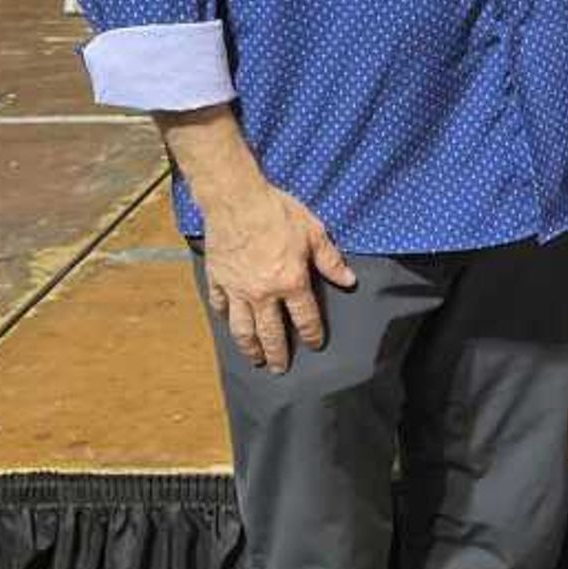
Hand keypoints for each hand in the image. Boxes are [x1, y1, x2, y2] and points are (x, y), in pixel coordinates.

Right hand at [201, 181, 356, 374]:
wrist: (236, 199)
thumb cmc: (278, 212)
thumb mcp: (314, 232)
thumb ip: (330, 260)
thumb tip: (349, 280)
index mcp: (291, 283)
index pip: (305, 318)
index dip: (312, 335)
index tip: (314, 346)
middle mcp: (263, 294)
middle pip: (271, 333)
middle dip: (277, 354)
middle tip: (280, 369)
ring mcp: (237, 290)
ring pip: (243, 329)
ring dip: (250, 347)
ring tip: (255, 360)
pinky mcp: (218, 280)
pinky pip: (221, 306)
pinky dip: (226, 318)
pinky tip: (230, 325)